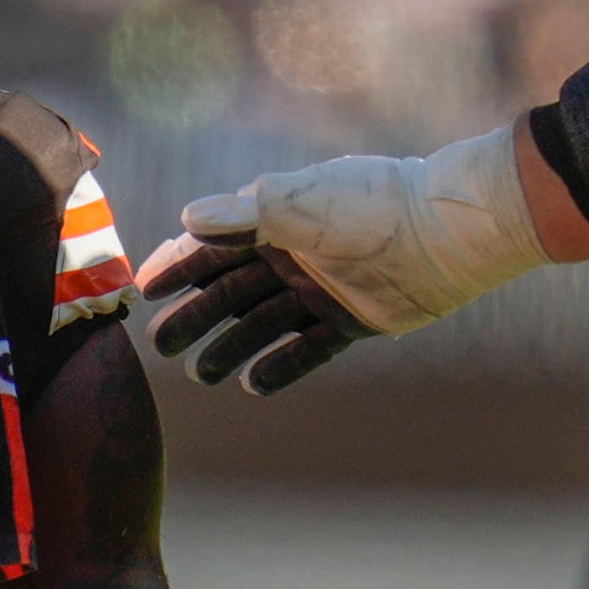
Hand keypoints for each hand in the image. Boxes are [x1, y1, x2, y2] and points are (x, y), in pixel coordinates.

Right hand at [136, 125, 546, 394]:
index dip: (176, 266)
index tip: (143, 291)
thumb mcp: (298, 204)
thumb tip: (187, 219)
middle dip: (193, 316)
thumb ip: (241, 215)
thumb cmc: (369, 206)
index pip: (212, 246)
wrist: (445, 233)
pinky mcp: (350, 320)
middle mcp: (293, 255)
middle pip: (230, 291)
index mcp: (275, 220)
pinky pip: (306, 348)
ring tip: (202, 375)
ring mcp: (320, 290)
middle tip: (161, 346)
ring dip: (229, 347)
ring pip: (262, 323)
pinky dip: (280, 366)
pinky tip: (252, 384)